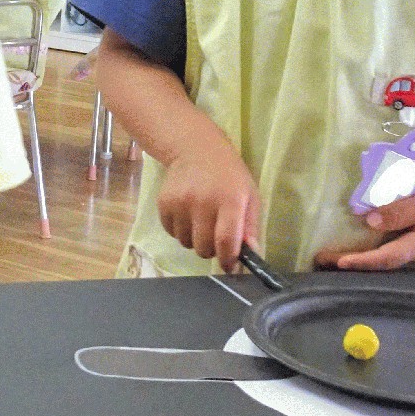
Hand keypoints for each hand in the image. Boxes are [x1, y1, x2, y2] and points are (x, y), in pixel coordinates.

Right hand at [156, 130, 260, 270]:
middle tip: (215, 237)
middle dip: (212, 250)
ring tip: (200, 222)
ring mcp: (180, 203)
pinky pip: (171, 233)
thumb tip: (250, 255)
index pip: (226, 241)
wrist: (196, 149)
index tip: (230, 266)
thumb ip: (251, 227)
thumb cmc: (229, 176)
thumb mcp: (250, 196)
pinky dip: (180, 231)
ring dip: (195, 240)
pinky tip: (187, 215)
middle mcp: (203, 202)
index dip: (228, 259)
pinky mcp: (163, 203)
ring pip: (186, 243)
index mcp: (230, 200)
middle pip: (204, 247)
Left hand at [315, 190, 414, 270]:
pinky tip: (351, 255)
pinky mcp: (414, 261)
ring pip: (381, 267)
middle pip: (377, 267)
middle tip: (318, 261)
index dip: (363, 261)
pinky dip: (368, 259)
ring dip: (354, 264)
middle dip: (347, 265)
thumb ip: (400, 211)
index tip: (341, 262)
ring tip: (325, 259)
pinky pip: (387, 262)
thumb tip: (368, 219)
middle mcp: (414, 262)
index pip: (387, 258)